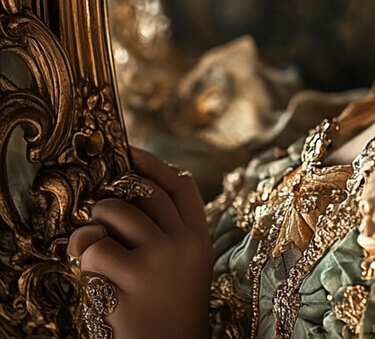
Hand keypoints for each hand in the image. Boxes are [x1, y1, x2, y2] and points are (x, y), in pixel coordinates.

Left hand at [68, 148, 211, 338]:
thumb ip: (171, 232)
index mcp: (199, 238)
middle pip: (145, 193)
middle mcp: (183, 243)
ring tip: (89, 244)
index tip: (130, 153)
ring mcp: (159, 261)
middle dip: (114, 196)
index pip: (180, 185)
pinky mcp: (131, 282)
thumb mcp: (187, 266)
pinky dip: (84, 256)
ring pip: (116, 214)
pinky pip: (96, 249)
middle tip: (100, 211)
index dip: (154, 164)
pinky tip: (90, 273)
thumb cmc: (172, 311)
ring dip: (94, 224)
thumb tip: (131, 194)